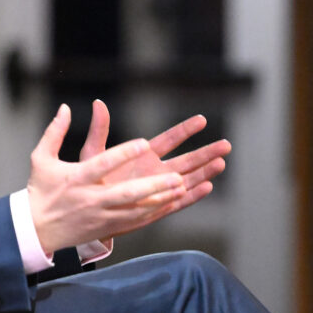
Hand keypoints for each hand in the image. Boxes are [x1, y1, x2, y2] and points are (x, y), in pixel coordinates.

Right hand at [27, 105, 186, 254]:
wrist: (35, 229)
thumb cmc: (40, 190)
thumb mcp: (40, 158)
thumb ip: (54, 132)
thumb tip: (65, 107)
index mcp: (75, 178)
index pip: (103, 164)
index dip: (124, 153)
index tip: (145, 142)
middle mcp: (91, 199)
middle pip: (126, 193)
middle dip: (153, 185)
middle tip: (177, 175)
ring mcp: (100, 216)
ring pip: (136, 209)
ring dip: (160, 198)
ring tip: (182, 186)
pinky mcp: (106, 228)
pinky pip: (135, 220)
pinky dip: (154, 211)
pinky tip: (172, 202)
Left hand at [79, 100, 229, 231]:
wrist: (85, 209)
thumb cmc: (88, 180)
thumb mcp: (92, 153)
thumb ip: (99, 130)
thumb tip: (98, 103)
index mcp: (143, 155)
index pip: (169, 139)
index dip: (185, 130)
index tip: (202, 120)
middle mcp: (155, 171)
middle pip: (186, 160)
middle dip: (206, 152)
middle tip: (227, 145)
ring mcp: (158, 189)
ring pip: (188, 179)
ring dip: (205, 173)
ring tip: (221, 163)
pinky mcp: (156, 207)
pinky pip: (178, 201)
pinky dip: (192, 195)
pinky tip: (207, 187)